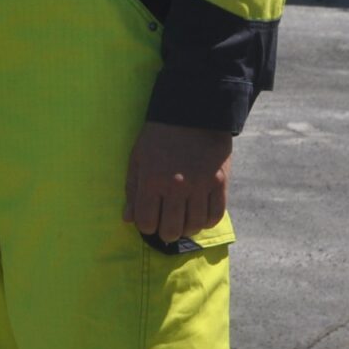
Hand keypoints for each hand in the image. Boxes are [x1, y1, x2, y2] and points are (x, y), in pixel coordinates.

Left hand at [123, 121, 232, 243]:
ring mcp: (200, 186)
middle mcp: (176, 186)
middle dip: (166, 233)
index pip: (147, 222)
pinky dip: (207, 222)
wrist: (192, 114)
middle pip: (171, 230)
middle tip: (166, 227)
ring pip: (194, 226)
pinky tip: (199, 216)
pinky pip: (215, 216)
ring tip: (182, 222)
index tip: (149, 222)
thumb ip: (132, 190)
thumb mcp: (137, 158)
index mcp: (151, 180)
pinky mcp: (220, 184)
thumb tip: (128, 219)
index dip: (146, 227)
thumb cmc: (158, 137)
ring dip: (187, 229)